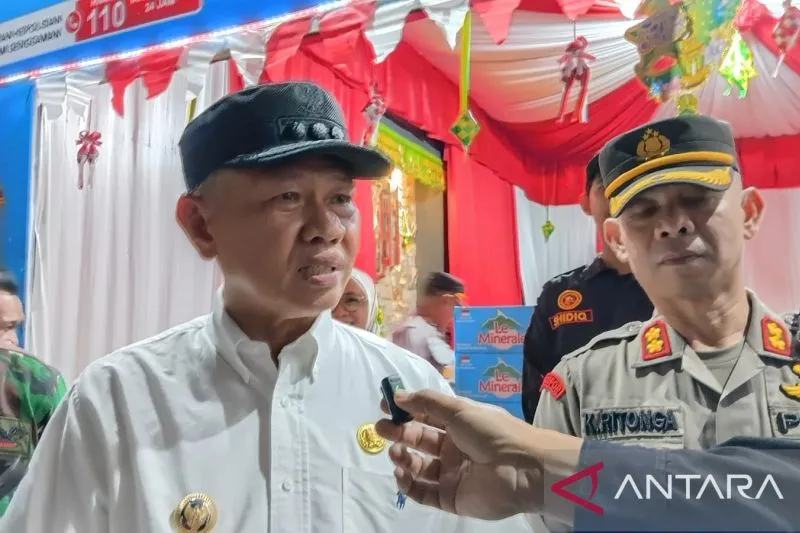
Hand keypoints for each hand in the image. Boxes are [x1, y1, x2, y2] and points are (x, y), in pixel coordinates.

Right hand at [374, 389, 541, 519]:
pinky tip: (401, 473)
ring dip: (403, 458)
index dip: (406, 411)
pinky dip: (409, 484)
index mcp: (459, 425)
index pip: (426, 416)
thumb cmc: (491, 431)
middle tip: (381, 429)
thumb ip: (426, 402)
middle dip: (399, 434)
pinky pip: (424, 493)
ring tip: (395, 452)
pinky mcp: (451, 498)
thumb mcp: (459, 409)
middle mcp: (454, 448)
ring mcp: (452, 474)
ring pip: (419, 467)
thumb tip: (397, 395)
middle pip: (420, 441)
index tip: (385, 407)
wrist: (521, 468)